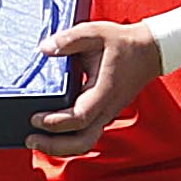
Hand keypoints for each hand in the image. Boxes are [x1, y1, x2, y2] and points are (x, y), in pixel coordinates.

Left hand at [33, 20, 168, 148]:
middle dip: (55, 146)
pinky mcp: (104, 114)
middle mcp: (107, 108)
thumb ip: (70, 39)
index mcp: (104, 91)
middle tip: (31, 139)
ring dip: (60, 147)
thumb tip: (45, 48)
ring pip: (85, 142)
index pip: (79, 117)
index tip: (35, 118)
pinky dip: (68, 139)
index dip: (56, 122)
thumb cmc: (123, 43)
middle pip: (82, 142)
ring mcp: (107, 114)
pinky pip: (86, 134)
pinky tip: (50, 132)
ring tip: (36, 140)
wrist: (149, 51)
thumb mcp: (95, 32)